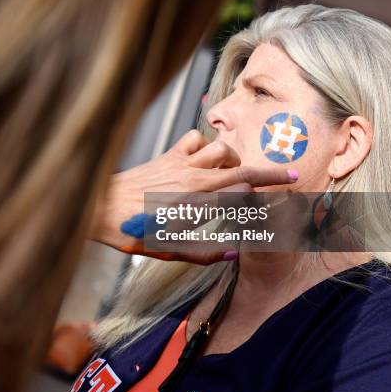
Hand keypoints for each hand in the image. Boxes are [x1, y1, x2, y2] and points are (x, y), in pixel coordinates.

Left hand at [89, 129, 298, 263]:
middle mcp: (194, 179)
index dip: (263, 198)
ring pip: (221, 148)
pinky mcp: (168, 155)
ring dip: (235, 158)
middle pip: (242, 169)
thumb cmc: (132, 232)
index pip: (243, 193)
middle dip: (271, 172)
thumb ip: (204, 253)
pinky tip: (203, 159)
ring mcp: (181, 163)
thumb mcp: (168, 251)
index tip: (278, 204)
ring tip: (237, 172)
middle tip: (291, 174)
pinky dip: (204, 145)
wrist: (99, 207)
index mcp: (197, 205)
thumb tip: (234, 252)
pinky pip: (194, 139)